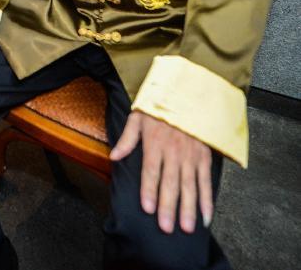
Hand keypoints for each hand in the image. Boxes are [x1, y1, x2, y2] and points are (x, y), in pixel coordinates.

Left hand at [110, 111, 213, 234]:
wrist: (189, 93)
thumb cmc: (159, 105)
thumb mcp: (138, 116)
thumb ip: (127, 139)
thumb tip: (113, 156)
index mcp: (155, 143)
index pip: (151, 171)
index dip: (149, 191)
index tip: (148, 209)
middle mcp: (174, 152)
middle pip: (170, 183)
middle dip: (168, 206)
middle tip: (166, 227)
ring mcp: (191, 156)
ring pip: (190, 186)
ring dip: (189, 208)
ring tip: (187, 227)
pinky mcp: (204, 157)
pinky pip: (206, 181)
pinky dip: (207, 199)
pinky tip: (205, 216)